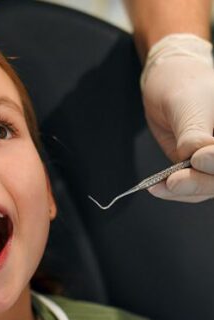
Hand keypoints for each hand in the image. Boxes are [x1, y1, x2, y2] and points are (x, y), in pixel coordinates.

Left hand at [141, 34, 213, 201]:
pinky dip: (176, 190)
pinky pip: (193, 186)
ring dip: (186, 190)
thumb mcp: (187, 104)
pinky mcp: (199, 168)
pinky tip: (158, 187)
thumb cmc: (182, 83)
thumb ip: (192, 132)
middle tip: (175, 181)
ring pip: (209, 186)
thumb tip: (193, 157)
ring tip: (162, 186)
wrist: (167, 82)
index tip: (198, 157)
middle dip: (201, 181)